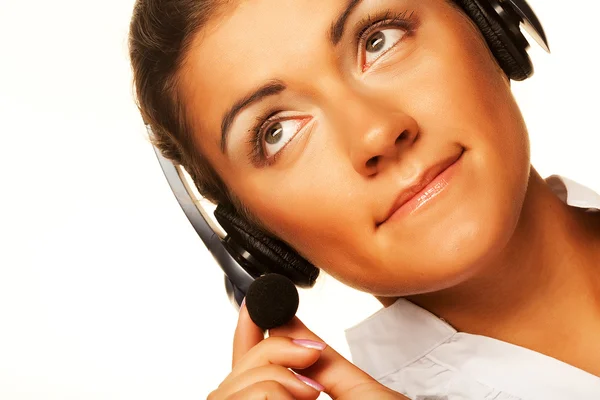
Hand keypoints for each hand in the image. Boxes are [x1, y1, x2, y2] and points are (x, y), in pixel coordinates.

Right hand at [207, 302, 408, 399]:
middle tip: (309, 356)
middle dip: (266, 355)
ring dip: (267, 380)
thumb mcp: (357, 394)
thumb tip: (287, 319)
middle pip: (230, 380)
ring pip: (224, 394)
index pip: (249, 372)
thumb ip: (321, 360)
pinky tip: (299, 399)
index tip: (255, 308)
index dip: (245, 337)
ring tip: (310, 393)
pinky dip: (265, 394)